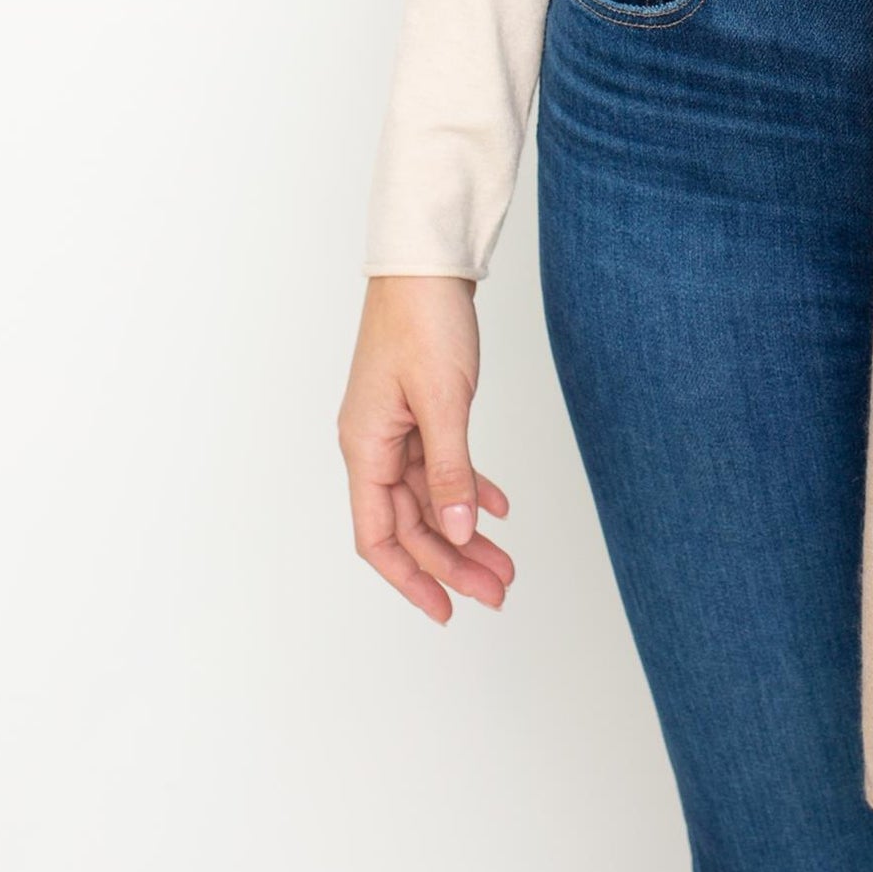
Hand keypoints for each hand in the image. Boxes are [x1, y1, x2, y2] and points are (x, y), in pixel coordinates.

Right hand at [338, 274, 513, 621]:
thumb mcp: (444, 401)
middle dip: (453, 562)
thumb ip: (451, 470)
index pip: (378, 537)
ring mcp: (397, 428)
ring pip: (431, 498)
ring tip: (506, 562)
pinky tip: (500, 507)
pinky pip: (443, 465)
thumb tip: (457, 531)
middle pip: (410, 524)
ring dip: (466, 530)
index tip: (446, 610)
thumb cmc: (424, 319)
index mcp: (366, 447)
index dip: (410, 578)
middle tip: (500, 590)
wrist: (428, 261)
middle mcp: (375, 444)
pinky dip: (470, 487)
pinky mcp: (421, 410)